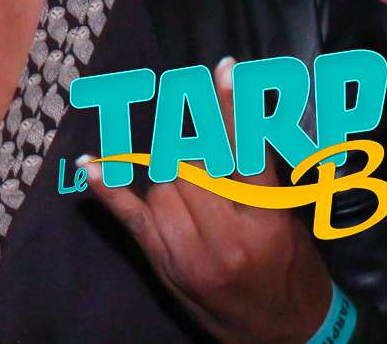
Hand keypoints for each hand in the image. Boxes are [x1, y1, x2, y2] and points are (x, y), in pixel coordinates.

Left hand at [83, 57, 332, 343]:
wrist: (290, 338)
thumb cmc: (297, 273)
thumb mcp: (293, 222)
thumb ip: (263, 177)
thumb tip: (235, 121)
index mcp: (268, 223)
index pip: (244, 153)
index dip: (232, 108)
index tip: (224, 69)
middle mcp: (228, 239)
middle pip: (193, 166)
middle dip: (198, 156)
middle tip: (210, 164)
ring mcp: (191, 256)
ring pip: (163, 187)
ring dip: (175, 181)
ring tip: (200, 203)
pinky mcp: (167, 268)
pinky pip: (131, 221)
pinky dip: (109, 190)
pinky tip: (90, 165)